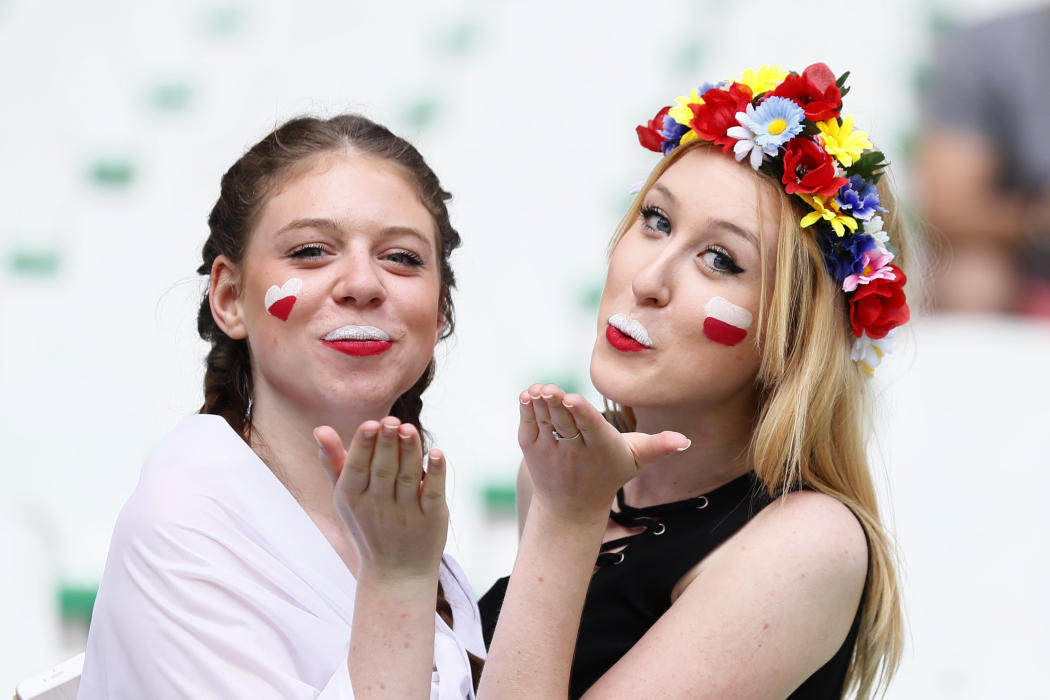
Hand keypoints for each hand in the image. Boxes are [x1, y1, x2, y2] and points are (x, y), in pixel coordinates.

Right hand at [314, 418, 447, 579]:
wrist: (395, 573)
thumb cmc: (366, 525)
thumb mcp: (345, 498)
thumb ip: (334, 462)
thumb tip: (320, 429)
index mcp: (352, 499)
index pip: (357, 468)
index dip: (364, 446)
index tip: (371, 423)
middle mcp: (378, 507)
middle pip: (383, 470)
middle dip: (387, 444)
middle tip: (392, 420)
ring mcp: (406, 514)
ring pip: (407, 478)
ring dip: (410, 452)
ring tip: (410, 428)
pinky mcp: (431, 519)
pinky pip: (432, 493)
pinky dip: (435, 473)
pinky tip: (437, 453)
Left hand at [517, 383, 688, 521]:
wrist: (572, 508)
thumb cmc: (608, 475)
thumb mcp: (636, 461)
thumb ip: (658, 447)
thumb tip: (685, 440)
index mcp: (600, 448)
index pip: (590, 427)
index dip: (581, 412)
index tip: (571, 399)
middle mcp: (574, 451)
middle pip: (565, 422)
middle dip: (557, 404)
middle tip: (550, 389)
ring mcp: (551, 450)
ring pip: (545, 421)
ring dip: (540, 404)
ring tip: (538, 389)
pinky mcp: (533, 450)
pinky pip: (529, 426)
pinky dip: (527, 411)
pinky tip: (528, 396)